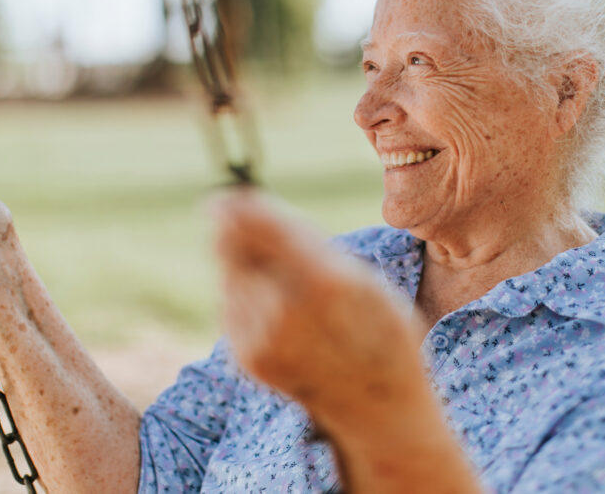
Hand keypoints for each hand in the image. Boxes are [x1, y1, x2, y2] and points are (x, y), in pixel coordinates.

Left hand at [211, 191, 428, 435]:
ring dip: (242, 262)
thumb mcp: (365, 279)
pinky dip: (245, 295)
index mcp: (326, 283)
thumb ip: (310, 247)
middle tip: (244, 222)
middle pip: (233, 248)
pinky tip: (277, 307)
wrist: (378, 409)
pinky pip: (231, 306)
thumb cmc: (380, 330)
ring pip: (229, 274)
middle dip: (235, 230)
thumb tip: (255, 210)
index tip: (224, 196)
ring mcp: (263, 339)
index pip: (264, 229)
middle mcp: (287, 311)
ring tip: (283, 278)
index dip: (239, 208)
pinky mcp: (247, 358)